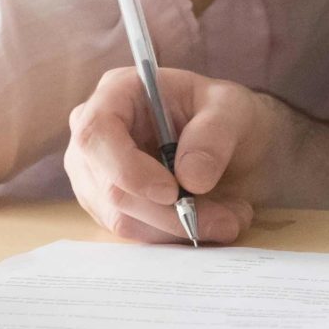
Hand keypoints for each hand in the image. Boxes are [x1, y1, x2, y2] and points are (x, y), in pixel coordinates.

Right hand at [65, 67, 288, 243]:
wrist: (230, 140)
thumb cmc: (222, 112)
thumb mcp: (233, 108)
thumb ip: (214, 134)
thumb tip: (190, 178)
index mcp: (116, 93)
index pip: (96, 133)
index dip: (127, 168)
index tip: (172, 192)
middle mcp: (96, 135)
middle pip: (111, 186)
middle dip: (170, 212)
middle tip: (227, 220)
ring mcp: (96, 174)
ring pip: (123, 218)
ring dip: (179, 228)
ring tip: (231, 218)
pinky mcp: (108, 207)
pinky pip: (134, 232)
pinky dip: (175, 236)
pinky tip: (212, 221)